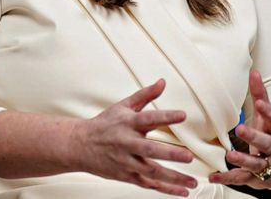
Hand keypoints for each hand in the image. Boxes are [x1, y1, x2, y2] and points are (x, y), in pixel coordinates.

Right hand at [72, 79, 197, 195]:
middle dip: (170, 154)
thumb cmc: (104, 124)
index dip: (165, 116)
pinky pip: (148, 184)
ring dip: (173, 178)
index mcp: (128, 123)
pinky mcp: (126, 175)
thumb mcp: (123, 106)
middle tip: (189, 156)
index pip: (148, 118)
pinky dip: (165, 189)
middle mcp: (127, 143)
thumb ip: (145, 95)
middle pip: (150, 150)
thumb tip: (162, 82)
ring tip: (192, 182)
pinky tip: (181, 192)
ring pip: (151, 172)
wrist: (79, 145)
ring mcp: (126, 161)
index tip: (182, 115)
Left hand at [209, 70, 270, 189]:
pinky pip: (240, 178)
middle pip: (266, 143)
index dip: (267, 111)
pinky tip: (213, 176)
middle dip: (254, 137)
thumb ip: (260, 95)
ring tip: (229, 155)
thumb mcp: (266, 116)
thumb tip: (254, 71)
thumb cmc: (270, 134)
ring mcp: (265, 164)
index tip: (260, 103)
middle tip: (240, 129)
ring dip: (243, 160)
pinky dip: (226, 178)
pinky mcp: (255, 178)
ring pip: (255, 164)